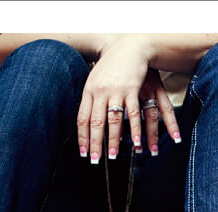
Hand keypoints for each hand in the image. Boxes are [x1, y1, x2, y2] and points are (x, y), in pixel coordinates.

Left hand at [76, 35, 179, 161]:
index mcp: (89, 91)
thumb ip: (92, 99)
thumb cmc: (112, 65)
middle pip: (96, 123)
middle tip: (96, 161)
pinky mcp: (132, 89)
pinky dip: (134, 130)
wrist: (128, 45)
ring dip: (114, 141)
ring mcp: (116, 91)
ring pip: (114, 121)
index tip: (84, 153)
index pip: (82, 119)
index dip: (83, 138)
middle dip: (96, 144)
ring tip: (113, 156)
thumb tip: (87, 120)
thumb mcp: (95, 80)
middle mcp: (100, 92)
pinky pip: (133, 113)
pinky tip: (135, 142)